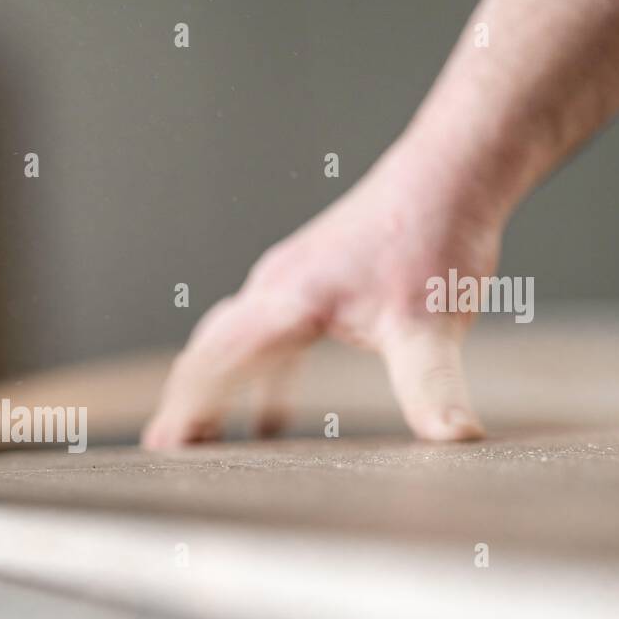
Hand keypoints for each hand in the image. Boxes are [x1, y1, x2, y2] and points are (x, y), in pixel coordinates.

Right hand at [144, 143, 502, 446]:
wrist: (451, 170)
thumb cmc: (435, 237)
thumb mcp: (432, 325)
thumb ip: (433, 388)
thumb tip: (456, 438)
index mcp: (287, 303)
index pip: (217, 364)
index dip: (189, 408)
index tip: (162, 448)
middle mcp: (274, 288)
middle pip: (210, 351)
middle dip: (188, 401)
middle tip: (163, 449)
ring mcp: (288, 280)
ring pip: (231, 342)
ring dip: (215, 388)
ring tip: (206, 435)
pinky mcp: (310, 279)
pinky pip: (265, 335)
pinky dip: (256, 377)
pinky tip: (274, 415)